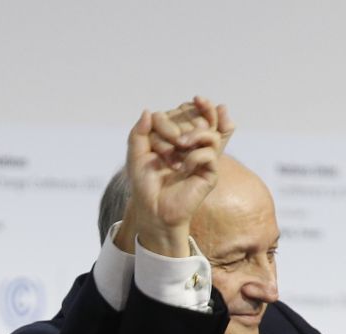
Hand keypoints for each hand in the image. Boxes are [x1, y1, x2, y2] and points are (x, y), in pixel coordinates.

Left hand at [126, 96, 232, 257]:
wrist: (152, 210)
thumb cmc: (146, 185)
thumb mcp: (135, 155)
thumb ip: (138, 132)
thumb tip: (148, 111)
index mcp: (177, 137)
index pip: (182, 112)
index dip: (166, 119)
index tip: (152, 138)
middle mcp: (192, 145)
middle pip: (195, 118)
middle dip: (175, 128)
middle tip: (163, 150)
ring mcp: (202, 158)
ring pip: (209, 131)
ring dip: (191, 135)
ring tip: (178, 146)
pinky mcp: (209, 173)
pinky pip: (209, 153)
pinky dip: (194, 156)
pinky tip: (183, 169)